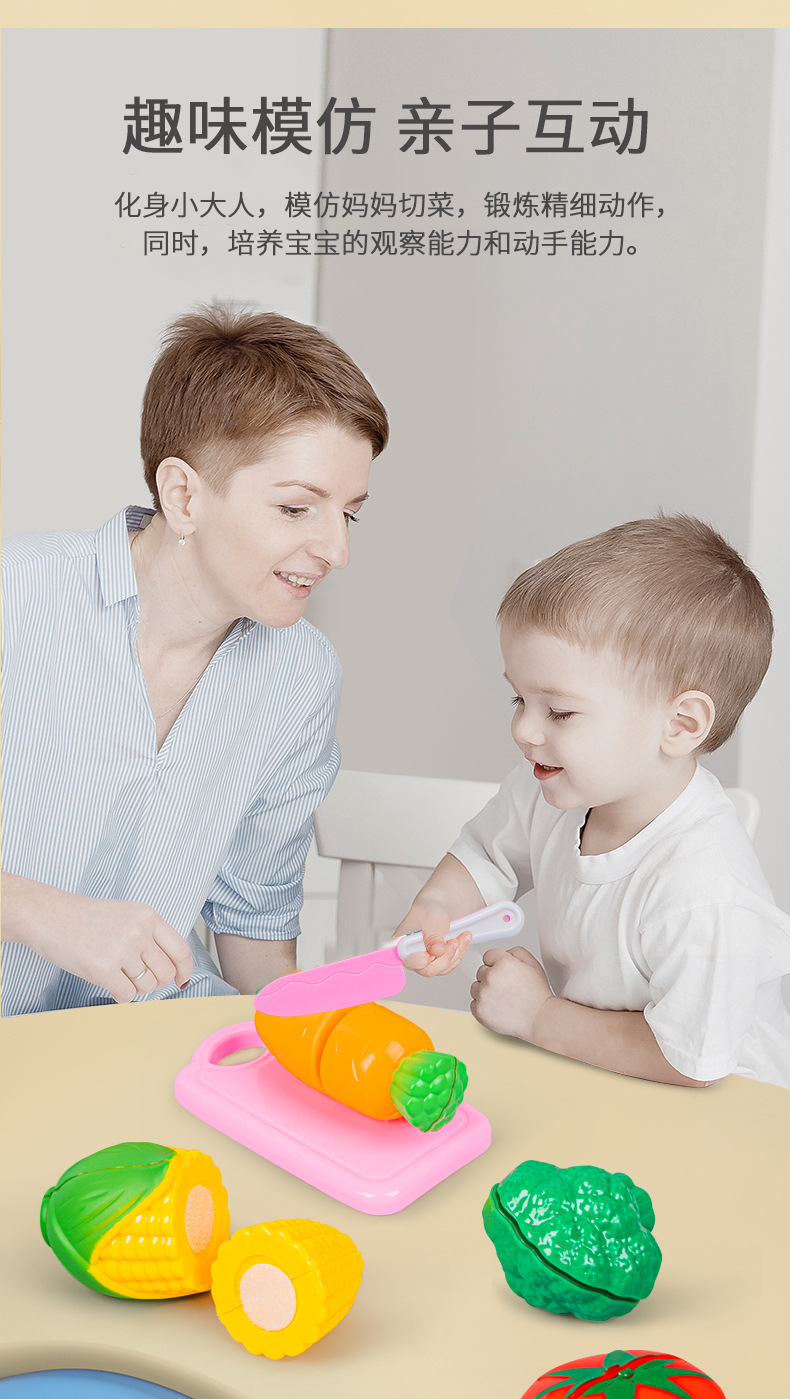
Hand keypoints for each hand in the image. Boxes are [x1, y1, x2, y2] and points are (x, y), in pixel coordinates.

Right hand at [3, 876, 192, 1002]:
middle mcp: (139, 932)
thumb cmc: (84, 918)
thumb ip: (148, 935)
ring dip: (135, 987)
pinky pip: (127, 996)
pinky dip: (120, 996)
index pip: (181, 949)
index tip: (182, 980)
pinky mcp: (103, 969)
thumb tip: (169, 965)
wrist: (48, 915)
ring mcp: (122, 950)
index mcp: (148, 916)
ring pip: (147, 986)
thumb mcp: (126, 914)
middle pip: (166, 973)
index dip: (185, 970)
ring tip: (117, 974)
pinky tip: (109, 983)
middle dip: (155, 982)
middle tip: (136, 978)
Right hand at [391, 900, 472, 977]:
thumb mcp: (431, 919)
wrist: (439, 904)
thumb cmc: (429, 908)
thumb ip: (433, 936)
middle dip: (447, 956)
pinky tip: (462, 940)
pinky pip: (449, 964)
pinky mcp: (436, 960)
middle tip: (455, 940)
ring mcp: (425, 959)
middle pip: (428, 969)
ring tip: (463, 936)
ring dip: (456, 953)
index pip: (412, 962)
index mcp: (403, 944)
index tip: (442, 946)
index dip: (428, 957)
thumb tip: (436, 951)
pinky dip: (459, 953)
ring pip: (442, 968)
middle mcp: (412, 955)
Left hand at [470, 945, 552, 1039]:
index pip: (488, 955)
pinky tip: (498, 1007)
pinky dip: (483, 1006)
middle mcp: (491, 977)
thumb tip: (504, 952)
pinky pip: (474, 1003)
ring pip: (476, 987)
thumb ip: (516, 952)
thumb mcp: (533, 964)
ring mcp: (483, 994)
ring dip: (485, 991)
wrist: (539, 1019)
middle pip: (481, 971)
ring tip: (503, 998)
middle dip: (492, 977)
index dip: (498, 964)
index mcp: (503, 963)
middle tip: (507, 987)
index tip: (504, 972)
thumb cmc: (537, 995)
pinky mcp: (479, 1010)